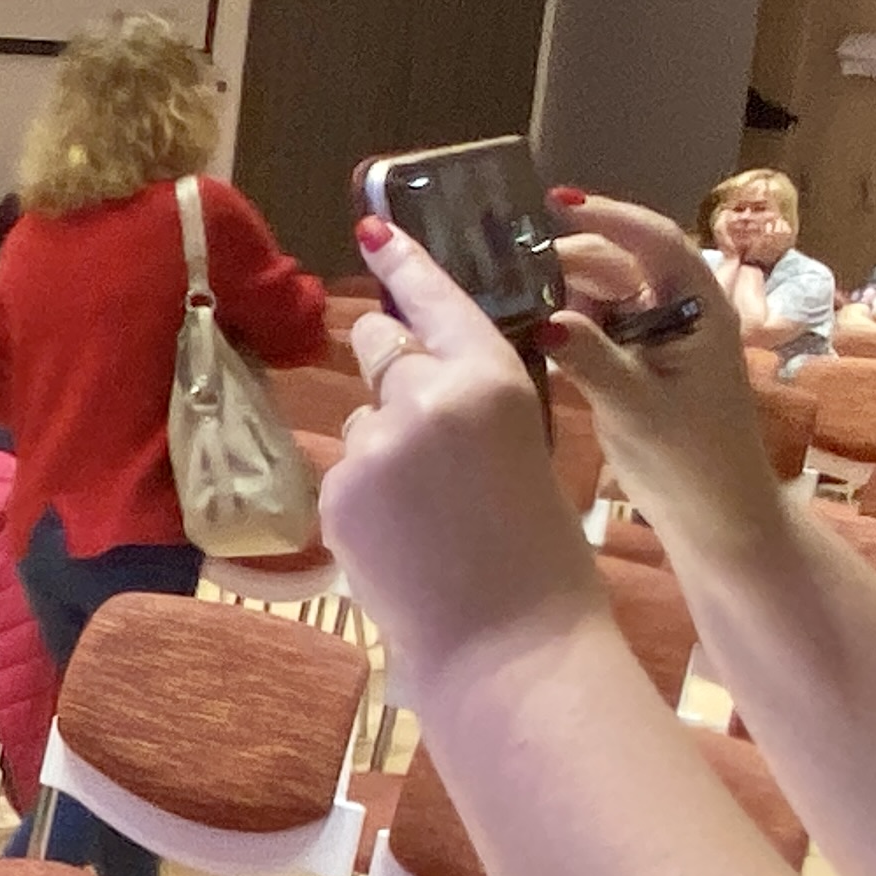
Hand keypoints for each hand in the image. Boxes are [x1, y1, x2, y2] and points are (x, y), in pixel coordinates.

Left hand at [323, 215, 613, 686]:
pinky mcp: (337, 493)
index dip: (402, 263)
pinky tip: (404, 540)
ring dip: (383, 447)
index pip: (434, 299)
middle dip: (391, 365)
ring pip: (361, 418)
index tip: (372, 230)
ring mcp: (373, 445)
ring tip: (430, 514)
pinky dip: (366, 499)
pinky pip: (344, 473)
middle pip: (379, 345)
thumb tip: (428, 370)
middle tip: (420, 424)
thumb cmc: (538, 552)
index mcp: (490, 376)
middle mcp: (425, 395)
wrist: (508, 645)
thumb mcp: (526, 445)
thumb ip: (476, 398)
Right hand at [517, 193, 792, 549]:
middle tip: (503, 268)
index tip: (554, 203)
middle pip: (616, 264)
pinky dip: (560, 327)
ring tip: (502, 294)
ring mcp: (653, 338)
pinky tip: (520, 332)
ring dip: (557, 293)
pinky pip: (591, 329)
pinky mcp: (632, 365)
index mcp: (698, 307)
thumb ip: (591, 358)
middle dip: (565, 260)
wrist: (718, 520)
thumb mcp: (637, 406)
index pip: (653, 239)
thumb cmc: (692, 461)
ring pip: (598, 295)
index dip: (607, 216)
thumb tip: (543, 320)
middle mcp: (676, 311)